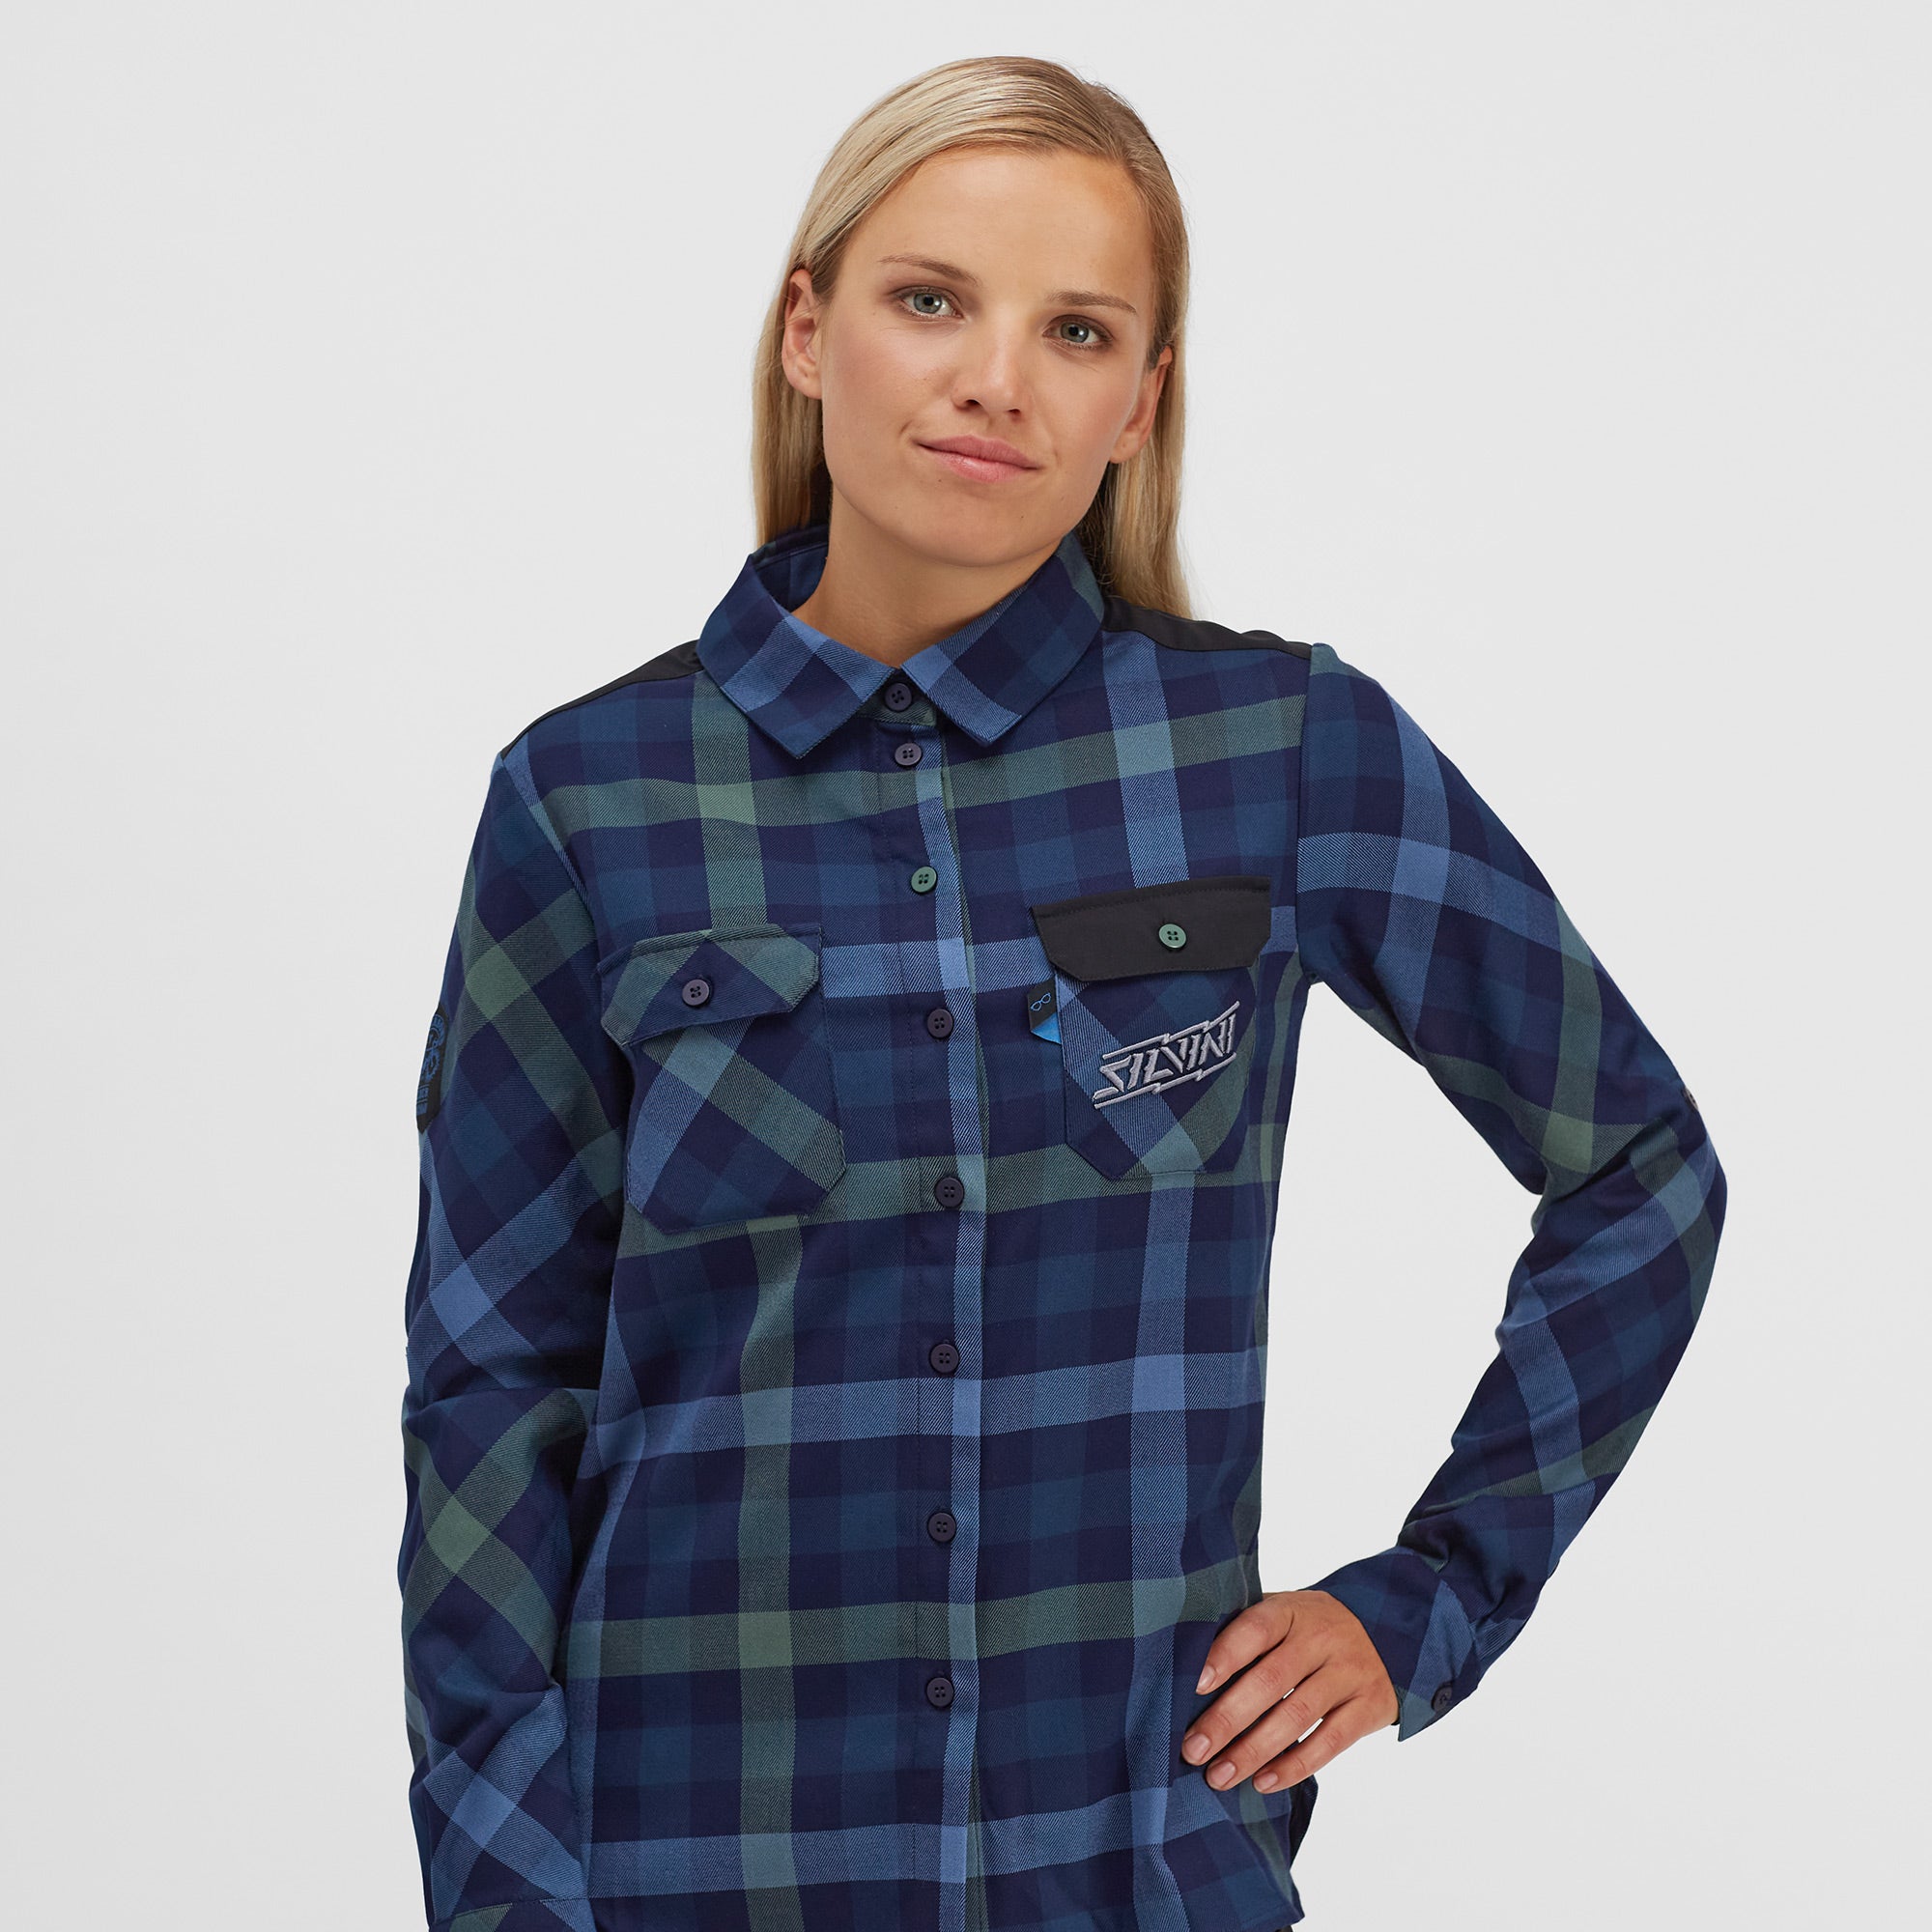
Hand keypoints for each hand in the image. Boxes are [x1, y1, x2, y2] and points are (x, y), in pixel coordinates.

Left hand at [1179, 1589, 1397, 1792]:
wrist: (1388, 1634)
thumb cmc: (1310, 1629)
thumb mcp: (1284, 1615)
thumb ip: (1245, 1633)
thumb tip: (1184, 1667)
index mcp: (1293, 1610)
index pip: (1256, 1629)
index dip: (1225, 1656)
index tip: (1194, 1686)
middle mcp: (1323, 1638)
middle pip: (1271, 1681)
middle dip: (1228, 1719)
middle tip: (1193, 1750)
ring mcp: (1350, 1672)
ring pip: (1297, 1716)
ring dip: (1253, 1751)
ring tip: (1219, 1776)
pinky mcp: (1370, 1707)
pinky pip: (1330, 1743)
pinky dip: (1294, 1766)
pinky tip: (1263, 1782)